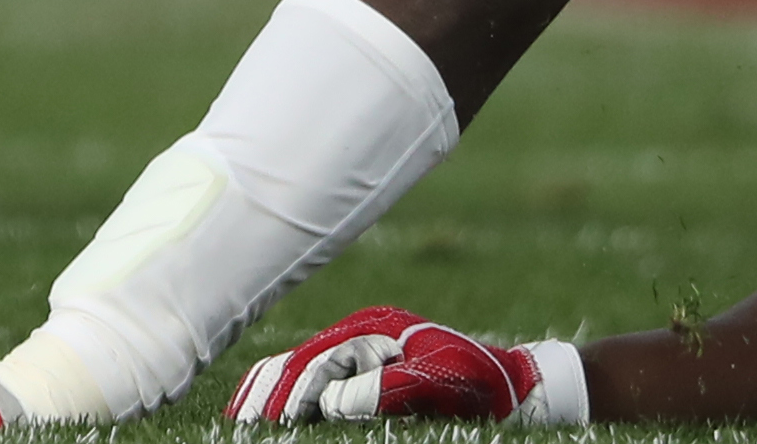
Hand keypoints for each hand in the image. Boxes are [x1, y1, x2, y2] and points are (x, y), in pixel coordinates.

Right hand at [232, 313, 564, 424]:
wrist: (518, 384)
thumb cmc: (484, 387)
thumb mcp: (442, 387)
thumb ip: (387, 390)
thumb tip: (330, 403)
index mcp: (373, 331)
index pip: (317, 363)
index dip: (290, 395)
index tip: (268, 424)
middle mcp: (360, 332)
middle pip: (298, 360)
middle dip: (266, 392)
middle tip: (237, 424)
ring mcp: (360, 345)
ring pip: (298, 364)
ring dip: (267, 390)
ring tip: (237, 417)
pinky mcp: (365, 363)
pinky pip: (314, 373)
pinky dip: (286, 388)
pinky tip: (267, 407)